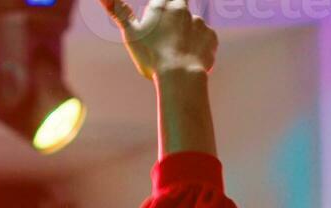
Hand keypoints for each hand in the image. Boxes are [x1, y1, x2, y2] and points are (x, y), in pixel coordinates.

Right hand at [100, 0, 217, 79]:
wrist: (180, 76)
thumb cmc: (151, 56)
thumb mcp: (130, 33)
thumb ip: (119, 12)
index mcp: (162, 6)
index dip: (161, 7)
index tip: (157, 26)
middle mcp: (183, 9)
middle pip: (180, 4)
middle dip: (174, 16)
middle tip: (166, 36)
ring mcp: (200, 23)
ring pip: (192, 24)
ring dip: (186, 35)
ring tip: (176, 55)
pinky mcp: (211, 38)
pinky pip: (205, 39)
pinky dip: (199, 47)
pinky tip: (189, 60)